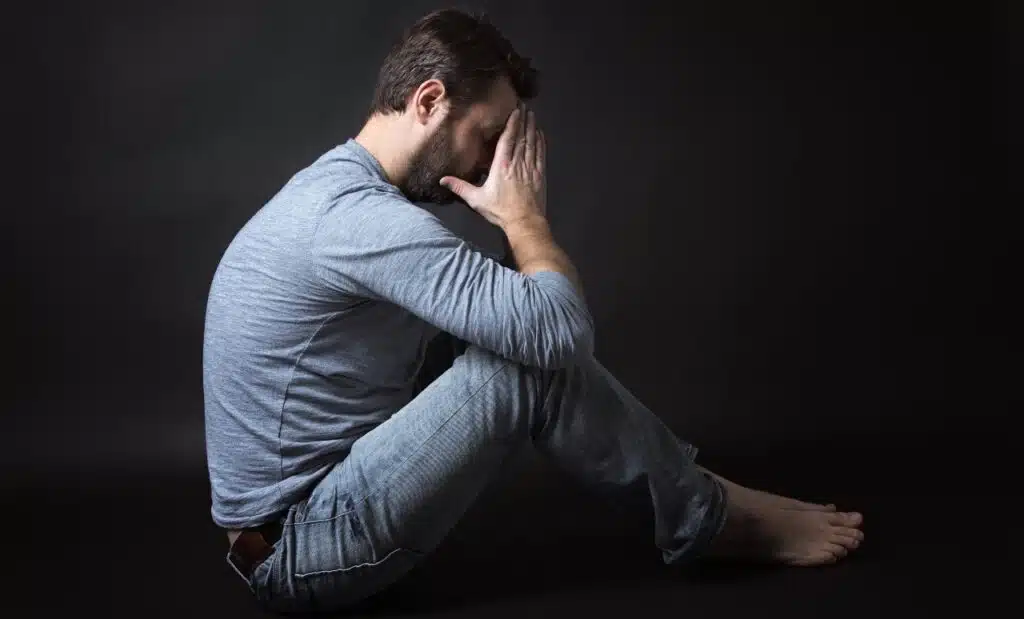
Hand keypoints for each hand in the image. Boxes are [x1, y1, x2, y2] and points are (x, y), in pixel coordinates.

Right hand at [440, 103, 546, 228]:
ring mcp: (530, 168)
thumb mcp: (476, 199)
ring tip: (532, 115)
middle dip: (523, 120)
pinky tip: (540, 134)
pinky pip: (540, 154)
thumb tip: (442, 180)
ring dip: (532, 127)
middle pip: (521, 136)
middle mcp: (517, 163)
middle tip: (524, 106)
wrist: (524, 222)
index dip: (512, 123)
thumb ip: (460, 187)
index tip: (515, 110)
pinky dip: (540, 142)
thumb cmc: (500, 211)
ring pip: (532, 143)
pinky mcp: (540, 175)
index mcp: (502, 166)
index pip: (507, 138)